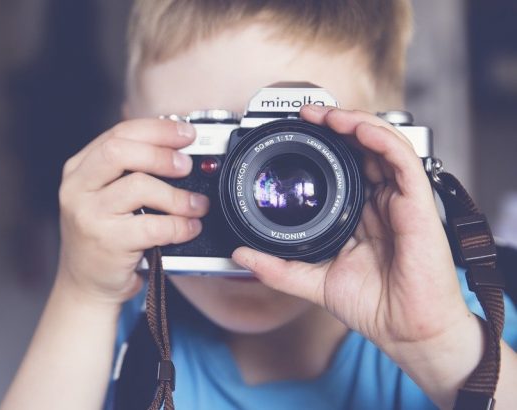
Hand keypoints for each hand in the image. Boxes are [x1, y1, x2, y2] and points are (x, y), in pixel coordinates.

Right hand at [57, 119, 209, 305]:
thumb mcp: (103, 196)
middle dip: (162, 153)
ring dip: (177, 195)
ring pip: (139, 186)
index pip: (118, 133)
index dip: (156, 129)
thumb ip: (128, 170)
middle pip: (120, 151)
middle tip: (187, 165)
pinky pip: (153, 226)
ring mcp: (89, 216)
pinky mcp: (107, 242)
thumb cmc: (101, 237)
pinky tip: (189, 227)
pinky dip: (179, 225)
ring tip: (195, 204)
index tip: (185, 133)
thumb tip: (176, 148)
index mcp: (78, 169)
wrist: (85, 285)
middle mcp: (78, 189)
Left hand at [232, 106, 481, 390]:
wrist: (405, 331)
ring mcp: (401, 199)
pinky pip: (403, 160)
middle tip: (307, 113)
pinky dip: (380, 139)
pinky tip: (358, 129)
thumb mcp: (312, 281)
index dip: (325, 143)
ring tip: (327, 114)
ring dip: (356, 122)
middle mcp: (382, 201)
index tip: (296, 130)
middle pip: (363, 146)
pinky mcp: (418, 203)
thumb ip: (277, 267)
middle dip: (336, 123)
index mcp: (361, 212)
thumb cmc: (374, 305)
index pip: (346, 164)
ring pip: (383, 143)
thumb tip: (240, 255)